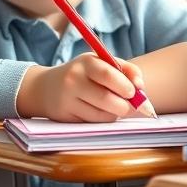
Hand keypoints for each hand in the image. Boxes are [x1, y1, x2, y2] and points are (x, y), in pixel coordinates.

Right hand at [18, 53, 144, 121]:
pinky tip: (99, 111)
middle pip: (107, 100)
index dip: (126, 87)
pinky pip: (93, 123)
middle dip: (126, 106)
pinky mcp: (66, 117)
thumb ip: (125, 69)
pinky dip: (103, 120)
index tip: (134, 92)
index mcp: (86, 63)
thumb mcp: (100, 63)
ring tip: (114, 106)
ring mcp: (67, 100)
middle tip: (134, 106)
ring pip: (102, 115)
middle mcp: (73, 80)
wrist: (45, 88)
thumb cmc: (82, 74)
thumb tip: (141, 87)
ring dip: (115, 114)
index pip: (109, 75)